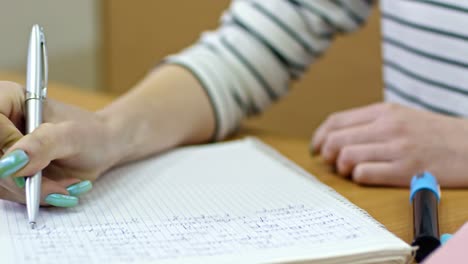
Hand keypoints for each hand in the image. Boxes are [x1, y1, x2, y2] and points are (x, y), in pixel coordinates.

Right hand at [0, 81, 114, 206]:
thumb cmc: (92, 133)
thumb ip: (42, 145)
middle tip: (58, 187)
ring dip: (34, 191)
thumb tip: (10, 163)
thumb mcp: (71, 136)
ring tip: (66, 185)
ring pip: (0, 181)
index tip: (24, 165)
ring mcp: (4, 151)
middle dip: (24, 180)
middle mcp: (1, 126)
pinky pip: (10, 192)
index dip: (3, 147)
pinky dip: (37, 196)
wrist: (104, 147)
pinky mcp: (10, 172)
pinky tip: (62, 189)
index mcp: (8, 101)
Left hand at [311, 102, 467, 186]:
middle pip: (337, 140)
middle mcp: (388, 127)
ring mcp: (397, 148)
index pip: (336, 121)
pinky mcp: (406, 170)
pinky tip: (364, 177)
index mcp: (384, 111)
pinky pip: (365, 174)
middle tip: (331, 162)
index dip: (319, 136)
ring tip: (348, 170)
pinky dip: (358, 177)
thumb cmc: (433, 133)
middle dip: (326, 154)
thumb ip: (369, 123)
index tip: (316, 148)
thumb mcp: (401, 116)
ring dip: (341, 167)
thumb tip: (334, 138)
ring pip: (347, 157)